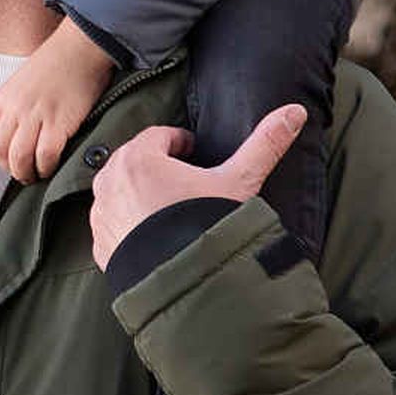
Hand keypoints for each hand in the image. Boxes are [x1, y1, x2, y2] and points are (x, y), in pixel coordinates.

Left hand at [0, 23, 116, 182]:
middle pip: (0, 151)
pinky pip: (45, 156)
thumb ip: (15, 105)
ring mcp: (35, 116)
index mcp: (3, 98)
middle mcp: (14, 108)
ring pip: (19, 158)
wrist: (79, 47)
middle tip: (24, 173)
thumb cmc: (56, 63)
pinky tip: (52, 167)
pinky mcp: (58, 123)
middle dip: (11, 168)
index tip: (10, 158)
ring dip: (26, 173)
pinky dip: (47, 167)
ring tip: (36, 175)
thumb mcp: (22, 82)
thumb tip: (18, 133)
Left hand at [86, 104, 308, 269]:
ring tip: (170, 207)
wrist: (186, 283)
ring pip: (119, 191)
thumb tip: (295, 111)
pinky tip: (154, 234)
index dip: (180, 142)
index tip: (195, 152)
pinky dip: (128, 223)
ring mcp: (102, 215)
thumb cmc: (208, 226)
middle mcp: (111, 182)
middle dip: (158, 165)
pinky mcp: (100, 245)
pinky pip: (112, 223)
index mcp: (139, 158)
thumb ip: (265, 144)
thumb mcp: (240, 182)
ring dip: (140, 192)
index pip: (159, 136)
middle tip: (185, 180)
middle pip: (134, 160)